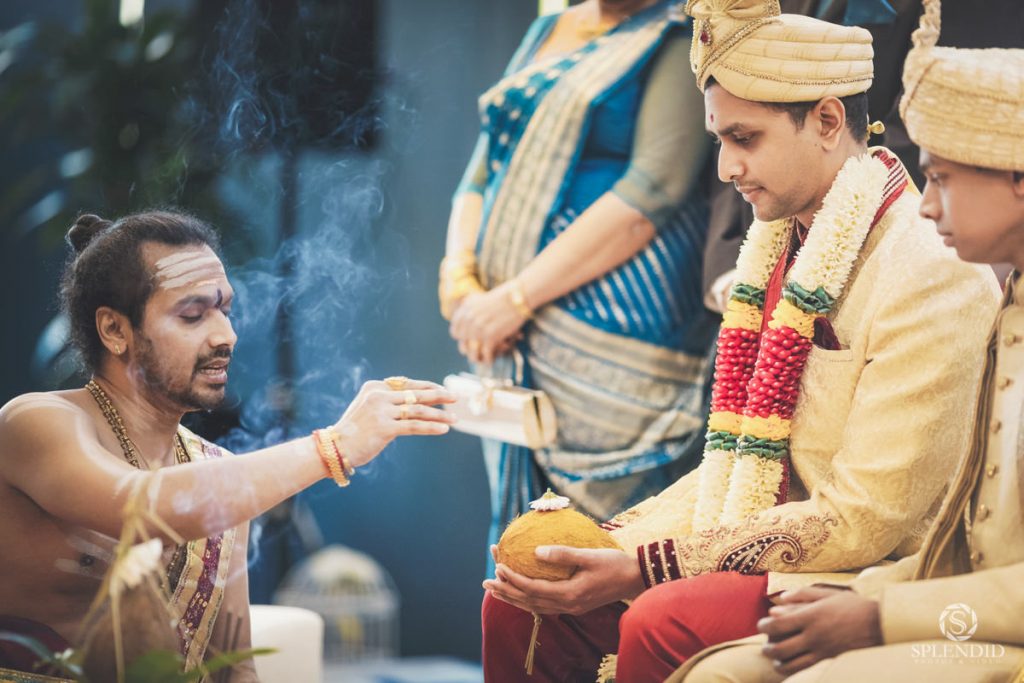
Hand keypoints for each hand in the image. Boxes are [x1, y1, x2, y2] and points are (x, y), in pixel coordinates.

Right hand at [331, 379, 456, 468]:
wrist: (335, 447)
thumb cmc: (354, 431)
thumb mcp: (369, 409)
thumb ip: (388, 403)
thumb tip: (415, 402)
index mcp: (375, 387)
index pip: (407, 384)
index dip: (427, 387)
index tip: (443, 390)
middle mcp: (378, 396)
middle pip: (416, 394)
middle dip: (438, 396)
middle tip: (455, 398)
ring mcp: (381, 411)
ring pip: (418, 410)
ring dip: (439, 414)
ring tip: (455, 418)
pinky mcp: (384, 427)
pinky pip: (413, 426)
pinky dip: (431, 427)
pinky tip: (444, 429)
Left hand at [450, 282, 529, 364]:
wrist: (518, 297)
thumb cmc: (503, 299)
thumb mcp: (479, 301)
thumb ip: (469, 312)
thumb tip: (467, 331)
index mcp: (464, 310)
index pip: (455, 333)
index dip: (463, 339)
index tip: (470, 341)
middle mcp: (469, 320)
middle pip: (463, 345)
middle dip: (471, 350)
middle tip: (480, 351)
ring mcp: (479, 328)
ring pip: (472, 353)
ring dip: (478, 359)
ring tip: (484, 360)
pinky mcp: (491, 336)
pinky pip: (486, 354)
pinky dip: (489, 360)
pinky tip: (491, 360)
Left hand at [482, 545, 644, 615]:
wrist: (635, 579)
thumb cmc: (614, 564)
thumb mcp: (589, 555)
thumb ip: (563, 554)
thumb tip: (536, 552)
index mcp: (570, 594)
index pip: (533, 589)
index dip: (513, 579)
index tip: (498, 566)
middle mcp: (567, 605)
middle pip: (529, 601)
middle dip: (506, 591)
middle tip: (485, 581)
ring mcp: (571, 607)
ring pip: (535, 606)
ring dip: (514, 598)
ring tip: (495, 590)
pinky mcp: (574, 605)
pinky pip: (545, 606)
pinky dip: (529, 601)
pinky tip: (521, 595)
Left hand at [757, 587, 881, 675]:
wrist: (879, 625)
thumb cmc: (852, 606)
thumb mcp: (827, 594)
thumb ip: (802, 594)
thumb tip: (780, 598)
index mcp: (811, 616)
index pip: (778, 624)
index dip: (765, 626)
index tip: (761, 625)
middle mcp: (814, 635)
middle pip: (781, 647)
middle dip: (767, 648)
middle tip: (764, 646)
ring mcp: (822, 651)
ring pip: (791, 663)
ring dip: (778, 662)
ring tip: (775, 658)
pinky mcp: (829, 661)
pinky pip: (805, 670)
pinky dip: (792, 670)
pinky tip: (789, 666)